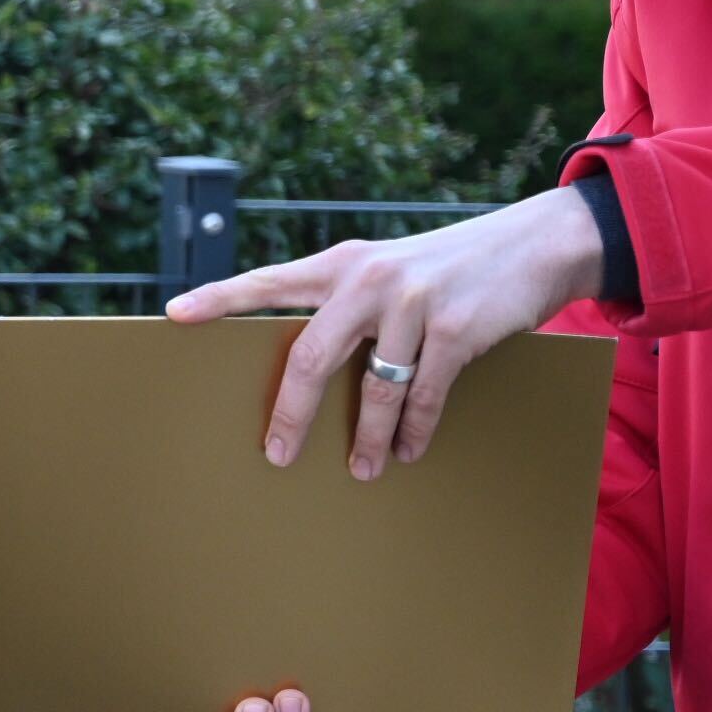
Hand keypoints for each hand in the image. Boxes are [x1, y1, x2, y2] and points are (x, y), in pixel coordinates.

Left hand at [169, 188, 605, 479]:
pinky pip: (423, 397)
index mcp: (343, 263)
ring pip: (373, 390)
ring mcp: (413, 303)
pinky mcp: (456, 328)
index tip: (173, 315)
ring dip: (366, 439)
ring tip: (362, 469)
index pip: (268, 281)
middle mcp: (369, 279)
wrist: (537, 243)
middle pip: (310, 357)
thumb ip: (347, 300)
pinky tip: (406, 451)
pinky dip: (414, 431)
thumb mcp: (390, 267)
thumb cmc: (450, 266)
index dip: (218, 297)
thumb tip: (309, 364)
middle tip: (278, 455)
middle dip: (292, 414)